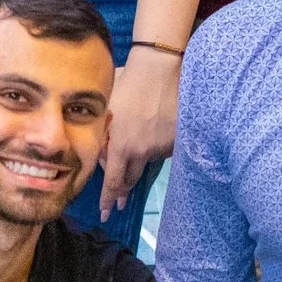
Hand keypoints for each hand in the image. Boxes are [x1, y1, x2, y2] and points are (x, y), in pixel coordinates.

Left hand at [101, 47, 180, 216]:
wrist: (160, 68)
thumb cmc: (128, 83)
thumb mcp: (106, 110)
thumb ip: (104, 137)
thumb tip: (105, 156)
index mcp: (122, 145)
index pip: (114, 181)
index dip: (109, 198)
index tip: (107, 213)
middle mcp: (143, 151)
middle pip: (132, 178)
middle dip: (124, 191)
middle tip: (120, 203)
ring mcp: (163, 146)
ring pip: (147, 160)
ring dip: (140, 158)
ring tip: (138, 138)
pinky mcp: (177, 139)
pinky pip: (162, 148)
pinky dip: (156, 144)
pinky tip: (154, 127)